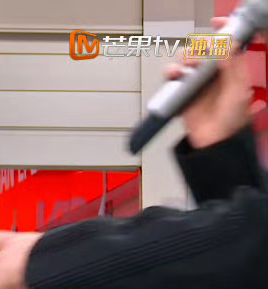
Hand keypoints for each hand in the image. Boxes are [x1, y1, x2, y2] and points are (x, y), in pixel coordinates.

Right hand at [175, 16, 254, 148]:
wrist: (212, 143)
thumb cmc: (230, 121)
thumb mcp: (238, 92)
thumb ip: (232, 67)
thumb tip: (227, 44)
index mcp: (231, 70)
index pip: (227, 45)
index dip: (222, 32)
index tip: (215, 24)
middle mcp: (213, 73)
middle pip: (203, 49)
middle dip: (199, 48)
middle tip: (198, 58)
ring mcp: (197, 82)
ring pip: (186, 60)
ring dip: (183, 59)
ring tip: (183, 69)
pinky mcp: (182, 91)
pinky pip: (173, 76)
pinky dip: (171, 73)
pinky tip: (174, 76)